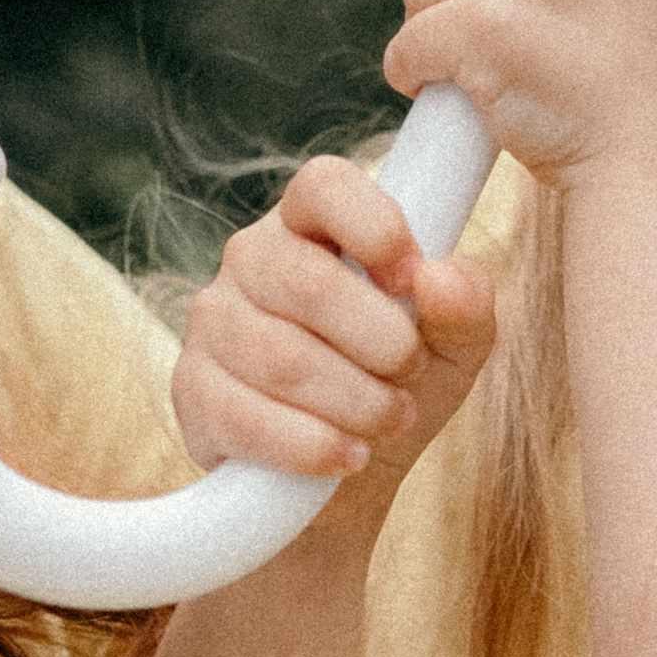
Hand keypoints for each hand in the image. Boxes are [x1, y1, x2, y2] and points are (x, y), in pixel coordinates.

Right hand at [171, 154, 494, 489]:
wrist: (353, 470)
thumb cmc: (403, 382)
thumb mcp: (455, 344)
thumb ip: (465, 303)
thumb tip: (438, 278)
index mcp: (315, 222)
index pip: (325, 186)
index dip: (376, 228)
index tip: (412, 280)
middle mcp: (253, 257)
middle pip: (310, 284)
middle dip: (382, 343)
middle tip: (411, 372)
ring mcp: (212, 320)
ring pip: (284, 360)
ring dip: (357, 403)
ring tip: (391, 420)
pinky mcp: (191, 389)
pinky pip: (248, 418)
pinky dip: (313, 446)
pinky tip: (349, 455)